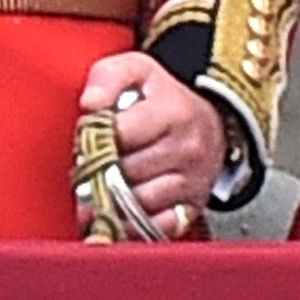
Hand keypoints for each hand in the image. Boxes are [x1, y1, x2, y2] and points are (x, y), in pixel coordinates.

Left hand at [84, 51, 224, 231]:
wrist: (211, 124)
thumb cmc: (165, 99)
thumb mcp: (137, 71)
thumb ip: (108, 77)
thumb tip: (90, 103)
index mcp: (174, 112)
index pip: (119, 134)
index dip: (93, 137)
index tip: (88, 136)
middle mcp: (187, 150)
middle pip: (124, 172)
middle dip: (98, 170)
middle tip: (88, 164)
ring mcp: (192, 182)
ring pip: (136, 203)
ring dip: (111, 199)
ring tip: (100, 186)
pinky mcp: (191, 209)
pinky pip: (154, 228)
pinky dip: (131, 224)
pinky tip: (119, 211)